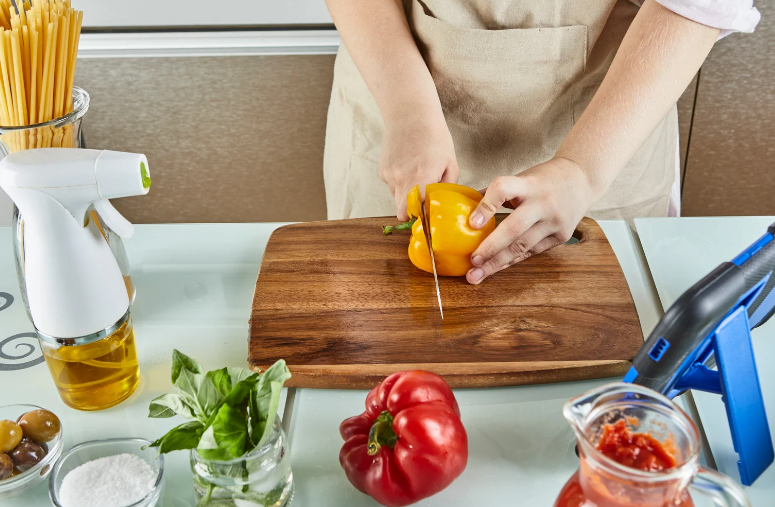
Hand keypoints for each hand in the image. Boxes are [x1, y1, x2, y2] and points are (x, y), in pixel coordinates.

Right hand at [379, 114, 458, 219]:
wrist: (410, 114)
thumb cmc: (434, 136)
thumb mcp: (451, 163)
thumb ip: (447, 188)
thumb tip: (441, 205)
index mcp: (421, 177)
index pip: (414, 212)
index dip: (421, 219)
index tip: (428, 219)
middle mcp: (402, 179)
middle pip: (402, 211)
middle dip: (413, 211)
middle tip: (425, 203)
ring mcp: (389, 176)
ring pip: (398, 198)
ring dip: (408, 195)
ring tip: (418, 177)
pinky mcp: (383, 171)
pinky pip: (393, 187)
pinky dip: (401, 183)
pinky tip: (408, 168)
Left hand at [465, 157, 593, 283]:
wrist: (582, 180)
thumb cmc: (543, 180)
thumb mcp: (521, 178)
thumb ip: (495, 193)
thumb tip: (464, 209)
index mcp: (529, 184)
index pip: (503, 189)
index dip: (486, 206)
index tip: (471, 223)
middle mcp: (543, 203)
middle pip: (514, 227)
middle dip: (491, 247)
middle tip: (472, 261)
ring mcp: (554, 221)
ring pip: (522, 246)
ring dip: (496, 263)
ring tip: (476, 275)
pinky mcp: (561, 236)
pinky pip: (531, 252)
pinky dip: (510, 261)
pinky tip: (495, 268)